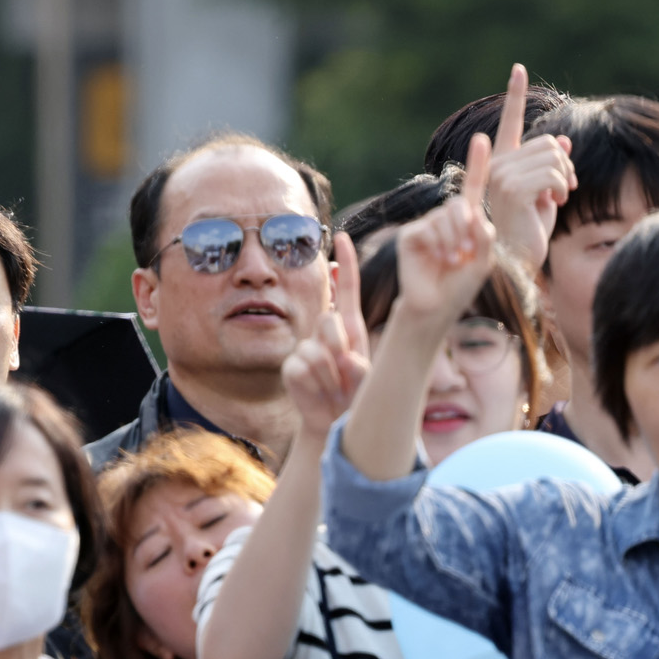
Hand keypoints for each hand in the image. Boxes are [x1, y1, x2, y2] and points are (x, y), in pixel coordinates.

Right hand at [284, 232, 370, 439]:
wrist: (336, 420)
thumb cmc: (358, 394)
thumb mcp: (367, 377)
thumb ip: (360, 367)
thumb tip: (344, 358)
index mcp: (349, 327)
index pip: (347, 289)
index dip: (346, 263)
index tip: (343, 237)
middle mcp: (325, 332)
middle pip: (327, 320)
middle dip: (338, 347)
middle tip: (346, 372)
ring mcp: (305, 348)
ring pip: (315, 349)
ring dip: (330, 374)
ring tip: (335, 387)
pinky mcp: (291, 367)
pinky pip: (302, 367)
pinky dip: (315, 384)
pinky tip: (319, 392)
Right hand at [396, 132, 499, 329]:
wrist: (438, 306)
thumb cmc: (462, 284)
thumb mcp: (484, 258)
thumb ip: (483, 233)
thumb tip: (468, 212)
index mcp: (466, 221)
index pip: (474, 187)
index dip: (478, 163)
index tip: (482, 139)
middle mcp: (445, 218)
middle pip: (461, 205)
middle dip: (468, 229)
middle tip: (468, 254)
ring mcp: (426, 225)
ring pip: (447, 218)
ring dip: (455, 242)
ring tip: (453, 262)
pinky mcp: (410, 235)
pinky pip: (429, 229)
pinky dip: (440, 246)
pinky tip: (438, 261)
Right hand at [483, 63, 574, 274]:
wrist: (514, 257)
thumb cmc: (528, 228)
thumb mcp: (545, 192)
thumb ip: (551, 165)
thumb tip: (562, 138)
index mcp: (500, 160)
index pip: (510, 121)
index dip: (516, 94)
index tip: (518, 69)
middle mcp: (496, 162)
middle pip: (548, 143)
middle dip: (564, 165)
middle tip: (563, 190)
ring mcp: (501, 174)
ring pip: (554, 157)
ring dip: (564, 179)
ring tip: (555, 200)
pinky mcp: (512, 188)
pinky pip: (553, 174)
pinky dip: (562, 188)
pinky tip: (552, 204)